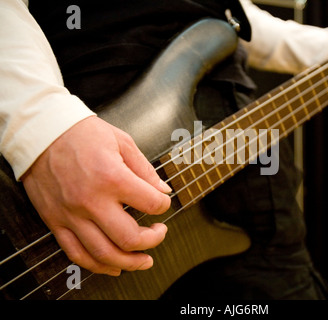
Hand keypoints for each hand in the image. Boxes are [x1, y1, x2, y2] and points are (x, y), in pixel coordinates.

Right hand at [22, 116, 171, 275]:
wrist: (42, 133)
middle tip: (159, 233)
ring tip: (144, 260)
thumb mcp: (122, 142)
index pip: (151, 204)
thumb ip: (145, 170)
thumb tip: (163, 190)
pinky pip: (77, 254)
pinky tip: (114, 266)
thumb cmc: (82, 133)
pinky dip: (98, 266)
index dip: (164, 206)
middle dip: (153, 240)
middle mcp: (91, 200)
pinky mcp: (56, 221)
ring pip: (104, 253)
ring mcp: (71, 214)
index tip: (163, 203)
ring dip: (130, 262)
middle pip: (129, 238)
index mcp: (112, 177)